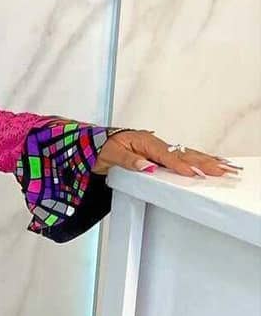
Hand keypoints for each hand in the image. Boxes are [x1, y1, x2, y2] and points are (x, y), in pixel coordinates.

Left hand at [93, 128, 242, 179]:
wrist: (92, 145)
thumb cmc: (100, 148)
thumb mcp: (111, 155)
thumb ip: (129, 161)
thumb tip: (148, 166)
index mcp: (144, 142)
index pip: (166, 156)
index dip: (179, 165)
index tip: (192, 173)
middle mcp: (154, 144)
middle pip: (182, 154)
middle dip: (202, 162)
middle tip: (220, 169)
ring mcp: (157, 149)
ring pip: (185, 155)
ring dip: (204, 161)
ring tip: (223, 166)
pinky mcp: (158, 155)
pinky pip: (180, 158)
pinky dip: (195, 160)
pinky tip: (206, 163)